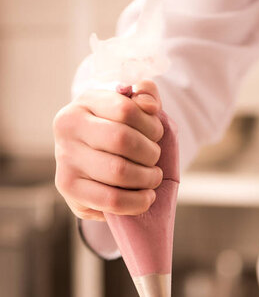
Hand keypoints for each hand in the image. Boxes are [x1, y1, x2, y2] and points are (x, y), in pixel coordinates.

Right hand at [53, 80, 163, 220]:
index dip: (151, 125)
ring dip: (147, 178)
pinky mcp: (69, 189)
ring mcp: (65, 160)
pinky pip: (111, 200)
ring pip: (118, 171)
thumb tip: (150, 104)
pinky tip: (147, 197)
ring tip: (153, 177)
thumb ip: (146, 95)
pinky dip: (137, 201)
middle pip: (123, 140)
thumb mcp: (131, 106)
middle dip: (150, 153)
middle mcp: (68, 129)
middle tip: (155, 159)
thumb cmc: (116, 129)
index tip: (156, 135)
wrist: (90, 158)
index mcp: (84, 103)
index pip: (126, 110)